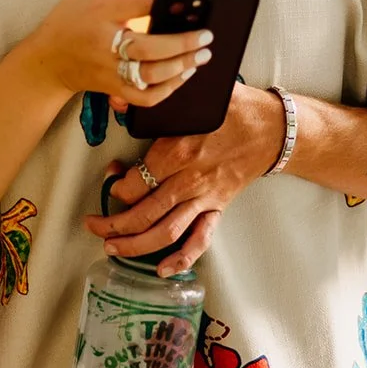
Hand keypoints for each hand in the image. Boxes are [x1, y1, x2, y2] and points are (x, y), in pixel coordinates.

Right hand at [16, 0, 214, 107]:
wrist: (47, 59)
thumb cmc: (72, 16)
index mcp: (102, 10)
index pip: (140, 3)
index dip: (169, 0)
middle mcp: (105, 41)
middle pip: (148, 47)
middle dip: (183, 43)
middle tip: (207, 37)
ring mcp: (108, 68)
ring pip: (149, 75)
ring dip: (180, 68)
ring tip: (201, 56)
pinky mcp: (112, 89)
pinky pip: (144, 97)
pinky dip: (167, 90)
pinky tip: (182, 77)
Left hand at [82, 84, 282, 275]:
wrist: (274, 129)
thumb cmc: (233, 108)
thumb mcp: (195, 97)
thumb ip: (158, 102)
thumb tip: (121, 103)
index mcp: (179, 151)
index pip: (136, 181)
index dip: (116, 185)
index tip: (110, 177)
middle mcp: (189, 180)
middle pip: (143, 212)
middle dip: (112, 223)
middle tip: (92, 225)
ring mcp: (205, 198)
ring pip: (165, 231)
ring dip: (135, 245)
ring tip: (111, 248)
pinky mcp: (218, 208)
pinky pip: (200, 240)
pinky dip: (181, 259)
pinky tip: (163, 270)